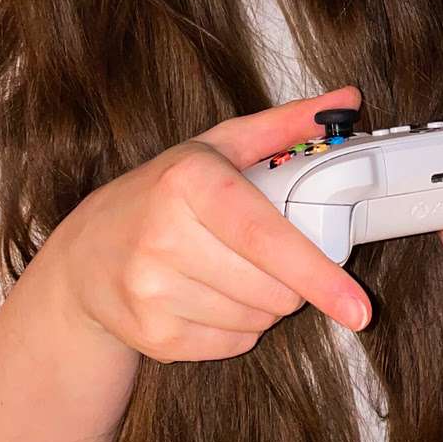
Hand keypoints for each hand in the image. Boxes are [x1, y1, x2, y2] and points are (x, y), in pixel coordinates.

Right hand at [59, 87, 373, 361]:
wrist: (84, 257)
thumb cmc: (163, 194)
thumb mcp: (216, 148)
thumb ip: (285, 124)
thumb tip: (348, 98)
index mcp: (188, 181)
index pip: (265, 237)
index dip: (317, 274)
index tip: (358, 306)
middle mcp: (164, 236)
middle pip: (274, 289)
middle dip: (291, 282)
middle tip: (266, 256)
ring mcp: (153, 291)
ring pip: (258, 319)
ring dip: (264, 304)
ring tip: (230, 271)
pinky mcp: (153, 336)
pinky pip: (234, 343)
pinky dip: (239, 327)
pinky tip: (210, 297)